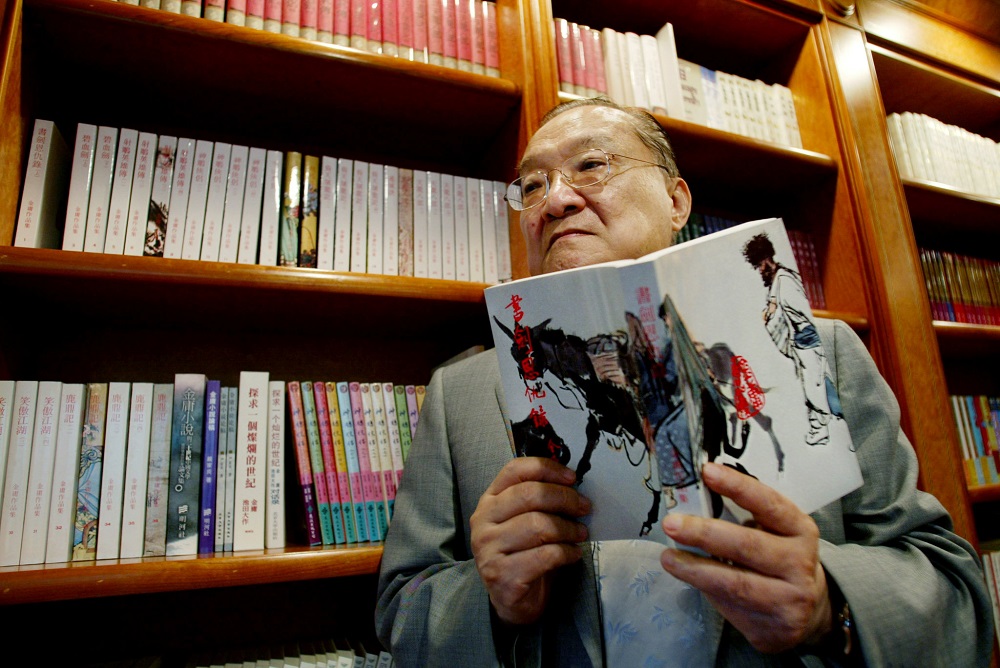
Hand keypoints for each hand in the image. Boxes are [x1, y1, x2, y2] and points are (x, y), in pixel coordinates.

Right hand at [470, 457, 590, 625]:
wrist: (510, 601)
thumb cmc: (523, 554)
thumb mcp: (524, 521)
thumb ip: (540, 501)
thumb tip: (573, 484)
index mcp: (489, 501)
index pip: (515, 470)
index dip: (547, 468)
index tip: (572, 477)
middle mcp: (483, 522)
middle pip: (530, 495)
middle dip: (565, 499)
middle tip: (584, 508)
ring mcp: (489, 549)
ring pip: (538, 525)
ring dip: (568, 528)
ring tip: (580, 534)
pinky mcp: (502, 575)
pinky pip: (544, 555)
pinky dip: (566, 553)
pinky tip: (574, 554)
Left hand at [660, 462, 832, 652]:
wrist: (810, 612)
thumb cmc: (780, 559)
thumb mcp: (774, 533)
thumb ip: (744, 517)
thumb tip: (693, 499)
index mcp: (800, 530)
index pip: (769, 504)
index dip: (738, 487)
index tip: (707, 472)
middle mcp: (800, 564)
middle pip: (749, 546)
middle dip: (705, 534)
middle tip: (672, 523)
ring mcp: (791, 600)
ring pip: (737, 584)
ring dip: (696, 569)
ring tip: (669, 557)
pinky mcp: (776, 629)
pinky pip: (733, 608)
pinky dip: (706, 591)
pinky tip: (688, 578)